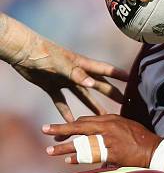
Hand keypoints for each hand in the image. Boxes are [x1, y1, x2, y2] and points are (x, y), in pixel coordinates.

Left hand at [12, 35, 128, 123]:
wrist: (22, 52)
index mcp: (82, 65)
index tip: (132, 80)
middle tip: (124, 101)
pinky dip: (66, 111)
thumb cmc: (43, 54)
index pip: (105, 70)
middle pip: (98, 84)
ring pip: (82, 95)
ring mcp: (65, 80)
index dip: (118, 75)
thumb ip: (77, 74)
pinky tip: (70, 120)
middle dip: (111, 93)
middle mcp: (76, 73)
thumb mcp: (61, 64)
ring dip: (92, 105)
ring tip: (102, 115)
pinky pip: (61, 101)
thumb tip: (94, 84)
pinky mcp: (52, 86)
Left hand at [43, 115, 161, 166]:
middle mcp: (108, 127)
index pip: (86, 120)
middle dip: (61, 128)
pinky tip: (68, 160)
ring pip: (81, 142)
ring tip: (50, 150)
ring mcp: (109, 139)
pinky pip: (91, 155)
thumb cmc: (142, 139)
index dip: (71, 125)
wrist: (155, 150)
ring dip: (64, 146)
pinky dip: (79, 157)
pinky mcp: (112, 152)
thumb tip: (98, 134)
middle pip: (79, 126)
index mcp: (111, 119)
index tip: (60, 130)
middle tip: (45, 130)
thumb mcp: (126, 126)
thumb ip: (111, 127)